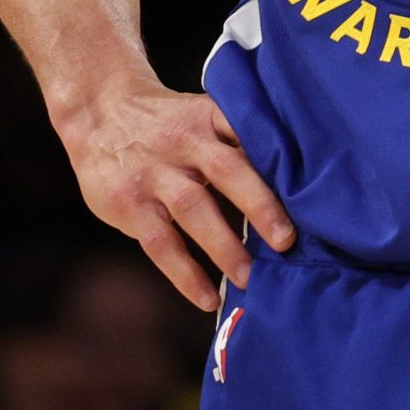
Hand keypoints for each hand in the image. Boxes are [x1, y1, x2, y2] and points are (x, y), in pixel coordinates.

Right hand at [56, 78, 293, 309]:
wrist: (97, 112)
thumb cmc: (168, 124)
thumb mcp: (201, 117)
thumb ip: (237, 143)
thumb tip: (296, 186)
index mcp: (209, 117)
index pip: (249, 131)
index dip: (278, 157)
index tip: (311, 188)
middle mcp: (184, 142)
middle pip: (227, 169)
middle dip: (260, 204)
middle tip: (287, 240)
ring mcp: (154, 173)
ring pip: (194, 208)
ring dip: (225, 246)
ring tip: (251, 279)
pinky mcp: (130, 204)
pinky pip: (160, 243)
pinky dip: (185, 273)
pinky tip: (207, 298)